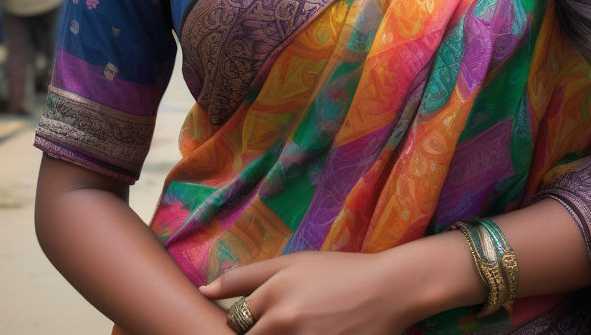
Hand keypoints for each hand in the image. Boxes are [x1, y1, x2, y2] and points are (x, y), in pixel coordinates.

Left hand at [200, 251, 416, 334]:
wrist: (388, 290)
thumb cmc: (339, 272)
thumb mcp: (294, 262)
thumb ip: (247, 276)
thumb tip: (202, 290)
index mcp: (275, 295)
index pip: (234, 323)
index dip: (242, 325)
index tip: (254, 322)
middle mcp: (285, 322)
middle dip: (258, 334)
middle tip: (285, 323)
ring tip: (304, 325)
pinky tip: (315, 332)